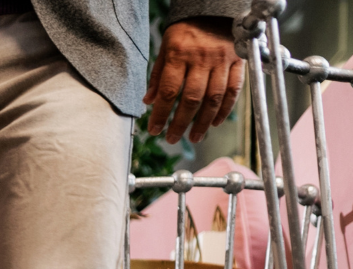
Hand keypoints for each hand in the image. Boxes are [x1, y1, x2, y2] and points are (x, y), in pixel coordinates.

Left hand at [144, 17, 243, 145]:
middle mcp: (201, 58)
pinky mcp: (238, 61)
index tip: (154, 130)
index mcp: (179, 54)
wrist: (214, 10)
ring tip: (194, 137)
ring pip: (214, 97)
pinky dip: (226, 108)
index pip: (168, 91)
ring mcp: (222, 60)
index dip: (161, 114)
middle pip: (191, 98)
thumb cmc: (186, 31)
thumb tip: (148, 102)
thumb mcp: (165, 47)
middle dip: (181, 123)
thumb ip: (157, 75)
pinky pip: (234, 89)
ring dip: (203, 121)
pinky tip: (216, 122)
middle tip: (172, 138)